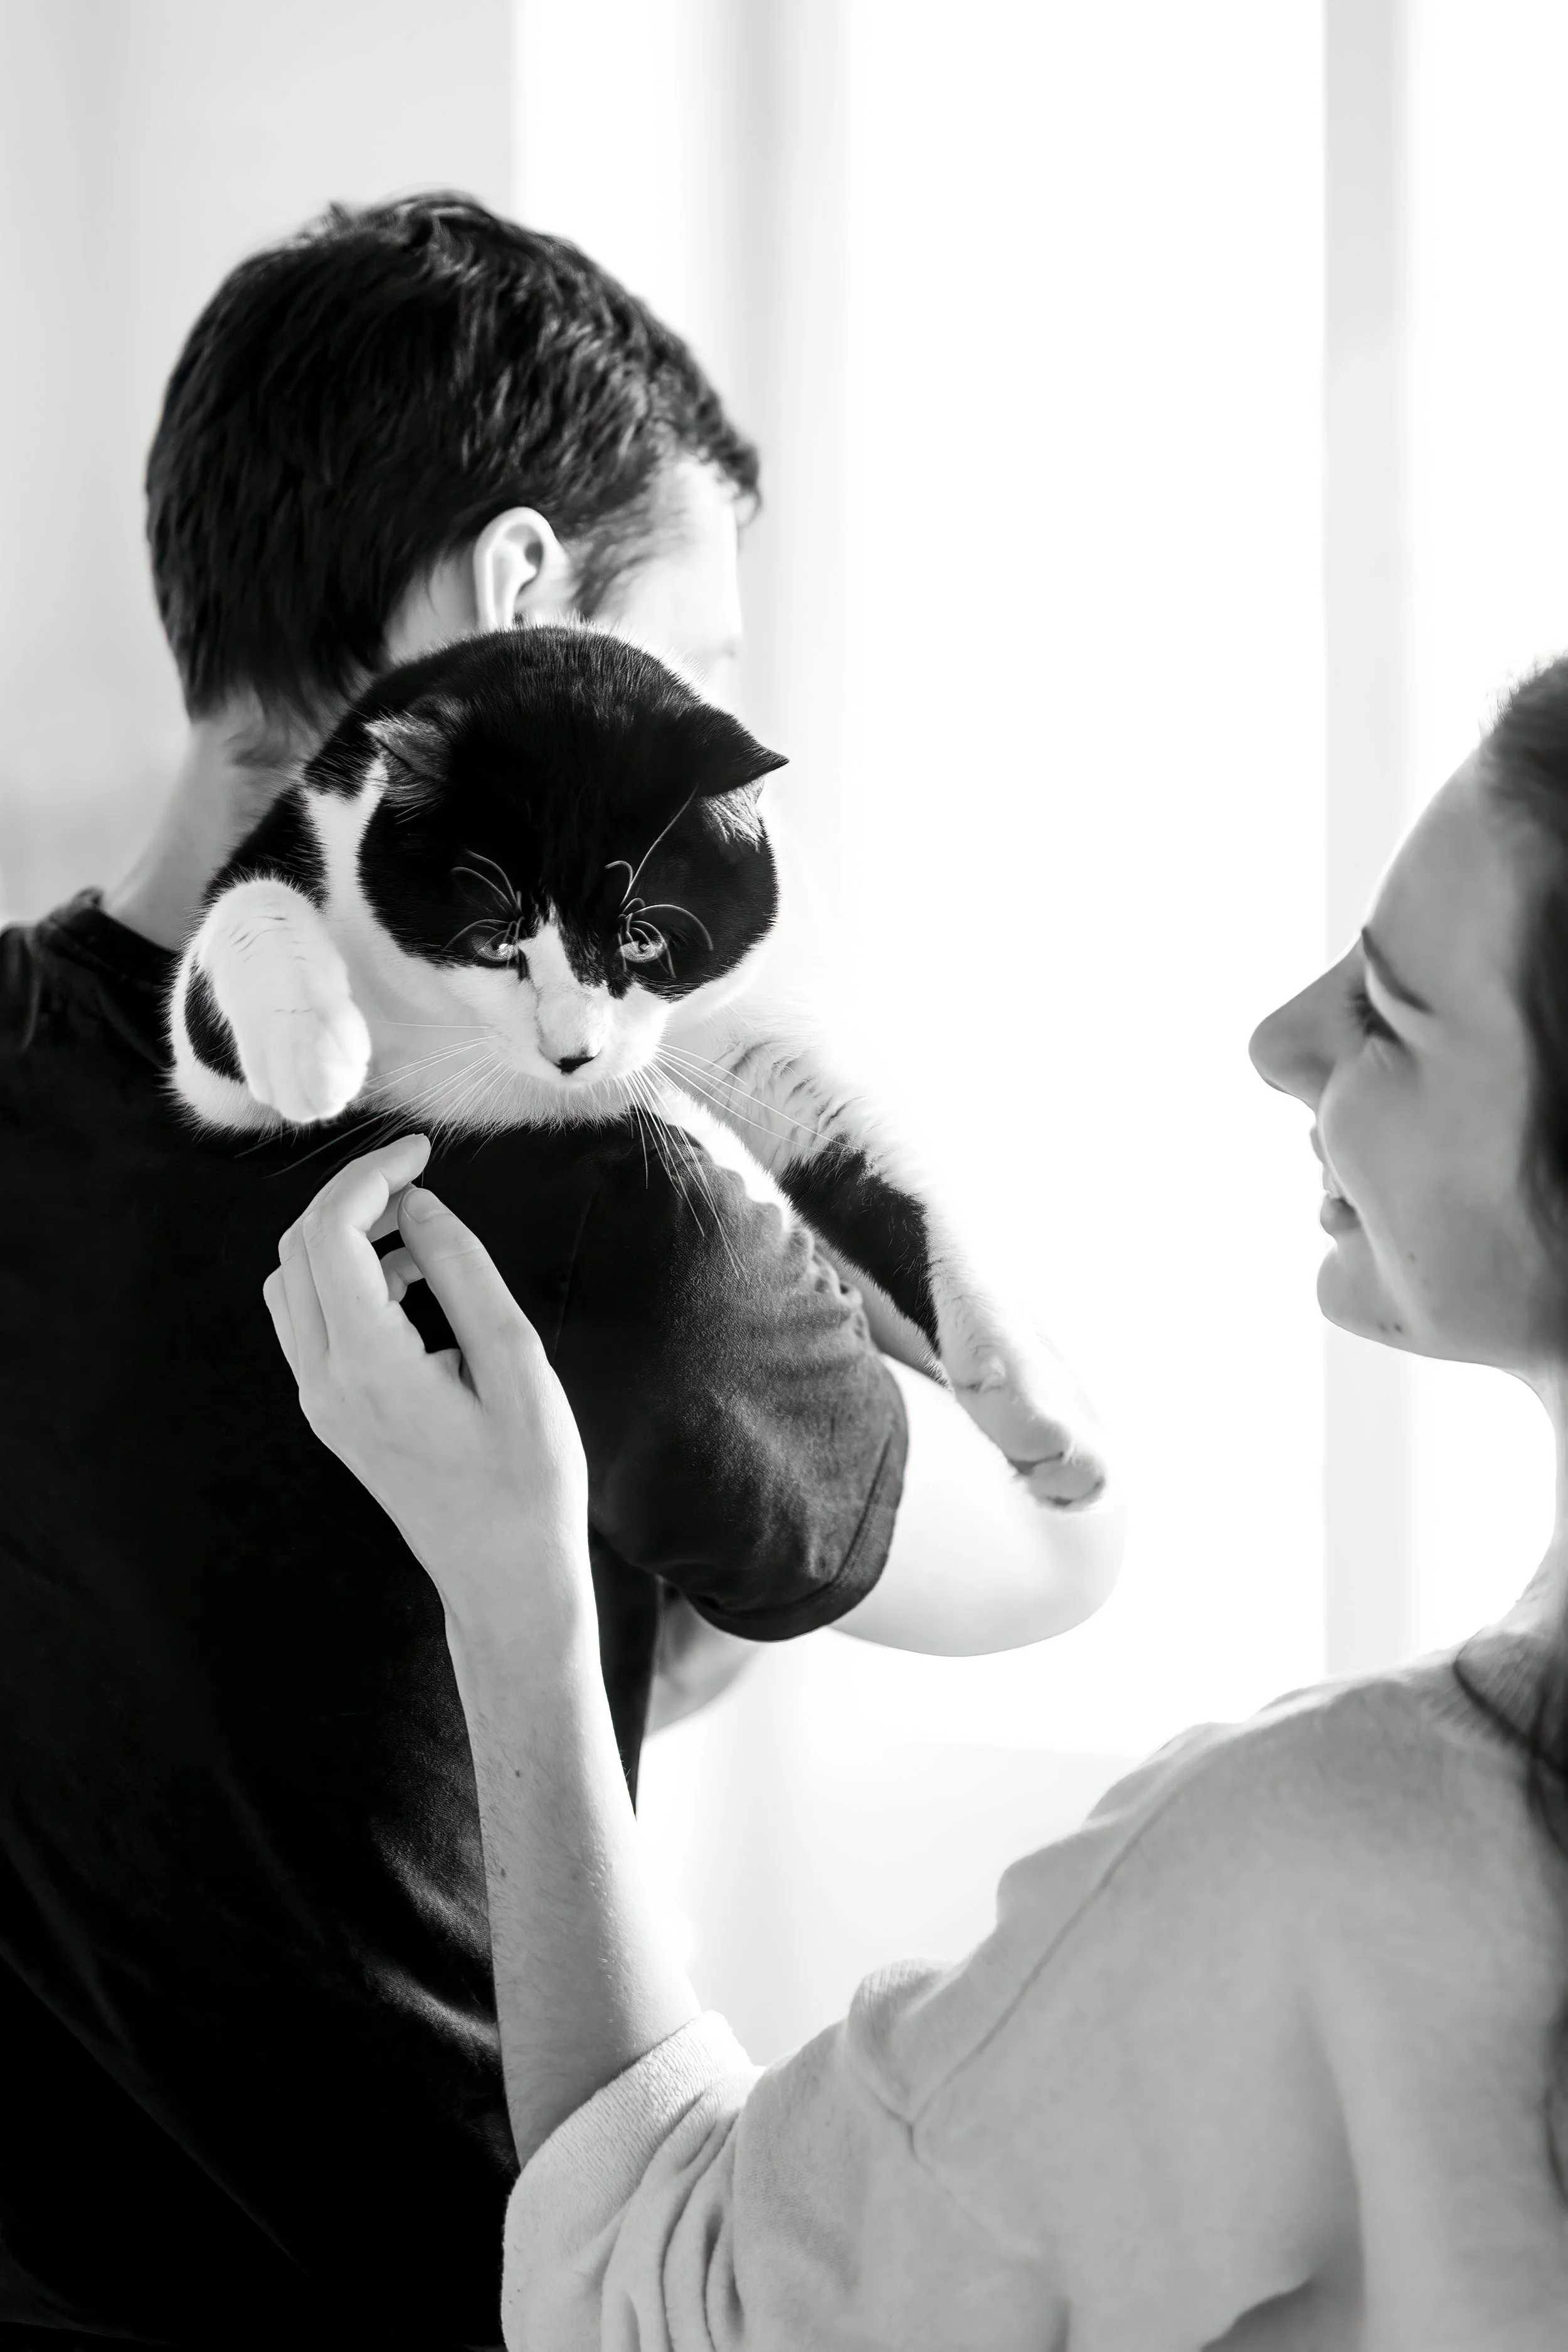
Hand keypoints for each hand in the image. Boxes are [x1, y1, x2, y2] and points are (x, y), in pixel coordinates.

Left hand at [263, 1135, 589, 1629]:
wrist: (505, 1577)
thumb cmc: (528, 1480)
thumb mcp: (516, 1364)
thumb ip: (463, 1275)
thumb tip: (422, 1207)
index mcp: (369, 1365)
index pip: (333, 1233)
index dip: (372, 1175)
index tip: (424, 1151)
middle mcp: (325, 1382)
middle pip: (300, 1251)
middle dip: (354, 1198)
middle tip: (421, 1180)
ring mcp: (321, 1403)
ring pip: (294, 1285)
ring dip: (344, 1240)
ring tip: (419, 1234)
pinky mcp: (332, 1415)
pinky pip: (312, 1323)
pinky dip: (346, 1281)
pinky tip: (411, 1286)